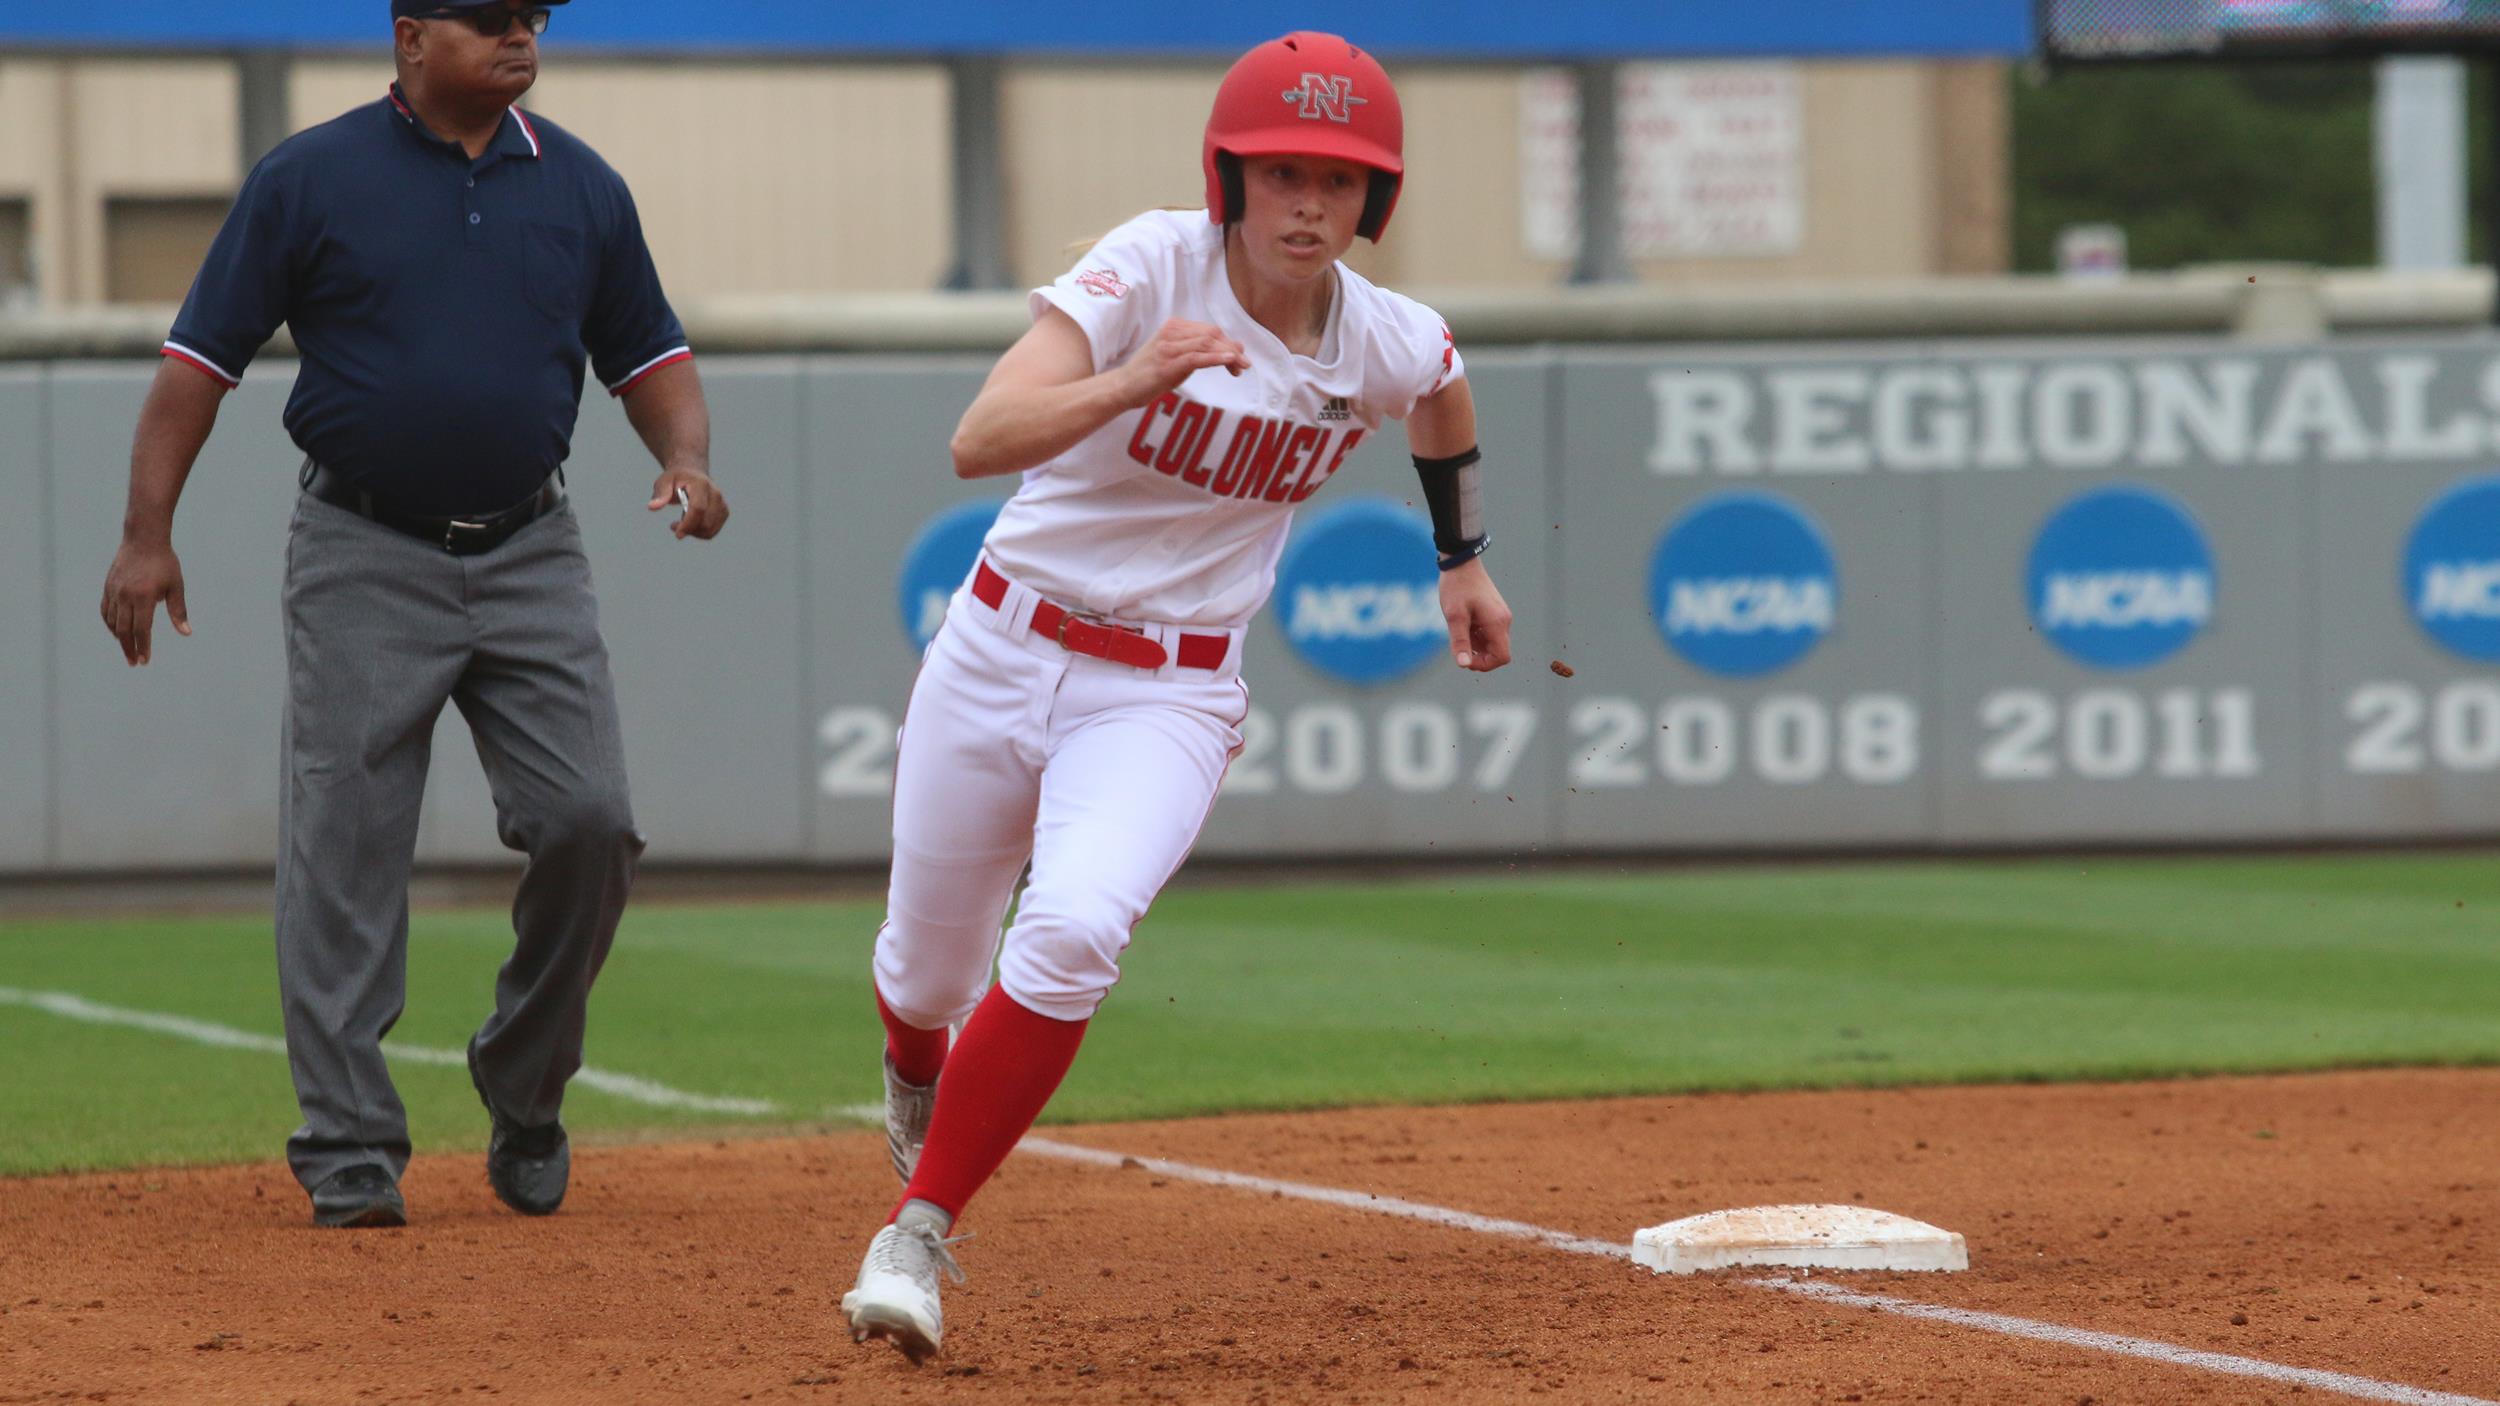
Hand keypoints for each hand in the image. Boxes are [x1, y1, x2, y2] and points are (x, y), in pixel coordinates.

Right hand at [100, 537, 189, 665]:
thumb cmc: (164, 563)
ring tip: (128, 649)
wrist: (143, 539)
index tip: (144, 660)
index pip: (142, 629)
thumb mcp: (176, 586)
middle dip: (129, 648)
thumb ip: (178, 611)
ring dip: (119, 638)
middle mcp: (125, 596)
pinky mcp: (108, 587)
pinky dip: (110, 624)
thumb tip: (186, 633)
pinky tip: (117, 632)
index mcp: (144, 597)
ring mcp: (114, 591)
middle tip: (134, 662)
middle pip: (124, 630)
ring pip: (113, 622)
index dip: (143, 646)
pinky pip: (106, 611)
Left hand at [648, 468, 727, 540]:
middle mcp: (716, 494)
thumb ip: (660, 494)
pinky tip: (691, 524)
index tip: (677, 534)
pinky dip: (700, 533)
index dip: (688, 523)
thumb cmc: (676, 478)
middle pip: (705, 522)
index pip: (698, 508)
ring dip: (693, 532)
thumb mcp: (664, 482)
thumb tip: (652, 507)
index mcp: (701, 485)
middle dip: (688, 529)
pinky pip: (712, 531)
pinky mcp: (723, 512)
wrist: (692, 473)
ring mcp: (722, 504)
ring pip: (710, 529)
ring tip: (681, 522)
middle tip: (673, 525)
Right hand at [1115, 318, 1248, 407]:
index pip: (1210, 330)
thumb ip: (1199, 351)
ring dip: (1228, 355)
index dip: (1229, 343)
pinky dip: (1216, 358)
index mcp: (1174, 327)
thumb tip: (1232, 349)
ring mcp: (1168, 347)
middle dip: (1232, 349)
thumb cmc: (1150, 374)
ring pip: (1207, 344)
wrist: (1123, 386)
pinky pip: (1197, 357)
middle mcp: (1171, 332)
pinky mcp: (1168, 363)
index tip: (1239, 359)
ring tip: (1241, 367)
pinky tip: (1229, 361)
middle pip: (1212, 335)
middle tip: (1244, 365)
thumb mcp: (1176, 357)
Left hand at [1439, 558, 1511, 671]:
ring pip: (1492, 643)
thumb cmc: (1457, 587)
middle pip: (1498, 652)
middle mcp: (1503, 621)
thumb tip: (1463, 664)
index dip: (1485, 664)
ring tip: (1459, 631)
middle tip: (1459, 647)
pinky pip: (1489, 632)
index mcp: (1497, 623)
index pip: (1502, 657)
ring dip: (1476, 645)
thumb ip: (1460, 641)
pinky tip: (1463, 625)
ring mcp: (1500, 616)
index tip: (1466, 658)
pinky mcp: (1494, 612)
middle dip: (1479, 656)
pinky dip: (1477, 635)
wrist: (1461, 561)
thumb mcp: (1454, 616)